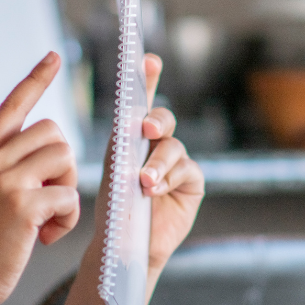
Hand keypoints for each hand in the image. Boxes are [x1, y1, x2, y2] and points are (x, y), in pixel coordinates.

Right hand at [0, 52, 79, 304]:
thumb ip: (8, 168)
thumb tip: (48, 153)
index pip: (13, 105)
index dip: (36, 79)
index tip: (53, 57)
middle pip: (54, 133)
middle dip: (62, 166)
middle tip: (48, 200)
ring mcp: (6, 181)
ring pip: (65, 160)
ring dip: (67, 192)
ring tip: (46, 220)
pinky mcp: (23, 205)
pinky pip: (68, 196)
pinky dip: (66, 220)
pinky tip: (45, 237)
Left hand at [137, 54, 204, 279]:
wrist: (126, 245)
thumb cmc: (115, 208)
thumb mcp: (113, 170)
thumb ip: (124, 143)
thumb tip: (136, 118)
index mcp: (132, 135)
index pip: (140, 100)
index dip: (147, 78)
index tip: (147, 60)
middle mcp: (156, 144)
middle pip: (163, 118)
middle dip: (156, 120)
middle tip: (146, 130)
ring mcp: (176, 162)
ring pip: (173, 146)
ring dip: (158, 163)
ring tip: (144, 182)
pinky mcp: (191, 182)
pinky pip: (186, 169)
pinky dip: (169, 178)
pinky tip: (155, 190)